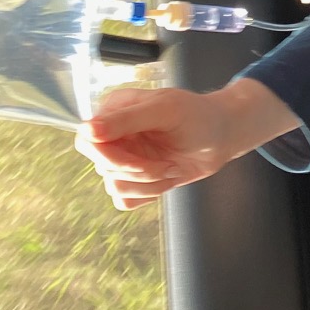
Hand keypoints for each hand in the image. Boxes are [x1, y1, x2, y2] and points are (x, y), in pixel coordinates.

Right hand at [75, 80, 268, 208]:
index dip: (108, 156)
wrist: (221, 137)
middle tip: (164, 165)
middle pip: (101, 166)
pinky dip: (149, 194)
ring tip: (171, 168)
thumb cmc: (197, 115)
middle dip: (136, 170)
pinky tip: (167, 178)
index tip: (136, 160)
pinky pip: (124, 200)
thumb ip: (126, 119)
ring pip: (113, 186)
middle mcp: (114, 136)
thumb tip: (88, 130)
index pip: (87, 138)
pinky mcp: (134, 180)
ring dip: (149, 183)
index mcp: (114, 111)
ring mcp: (123, 159)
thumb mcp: (165, 109)